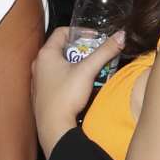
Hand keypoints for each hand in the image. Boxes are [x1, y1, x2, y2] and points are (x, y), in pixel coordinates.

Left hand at [31, 25, 125, 157]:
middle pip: (62, 48)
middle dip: (82, 49)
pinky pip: (57, 78)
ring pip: (60, 64)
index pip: (62, 32)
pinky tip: (81, 85)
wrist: (54, 127)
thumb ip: (105, 51)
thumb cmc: (65, 97)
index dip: (80, 32)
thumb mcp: (88, 70)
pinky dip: (70, 76)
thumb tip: (120, 36)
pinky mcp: (42, 93)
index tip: (95, 38)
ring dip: (76, 64)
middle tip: (96, 54)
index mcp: (46, 54)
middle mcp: (39, 64)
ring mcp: (39, 80)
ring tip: (91, 69)